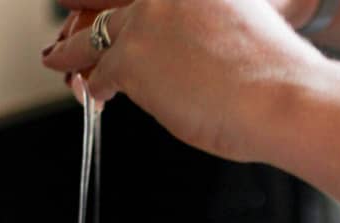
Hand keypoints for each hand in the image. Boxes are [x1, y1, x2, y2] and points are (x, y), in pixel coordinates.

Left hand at [43, 0, 323, 161]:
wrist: (281, 96)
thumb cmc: (277, 74)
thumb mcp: (250, 21)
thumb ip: (212, 25)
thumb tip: (190, 50)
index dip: (111, 6)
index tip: (94, 9)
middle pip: (109, 5)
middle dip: (84, 18)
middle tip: (67, 35)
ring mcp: (146, 21)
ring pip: (97, 36)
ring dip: (74, 52)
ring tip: (59, 60)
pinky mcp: (133, 60)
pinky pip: (100, 72)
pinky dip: (93, 84)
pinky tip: (89, 91)